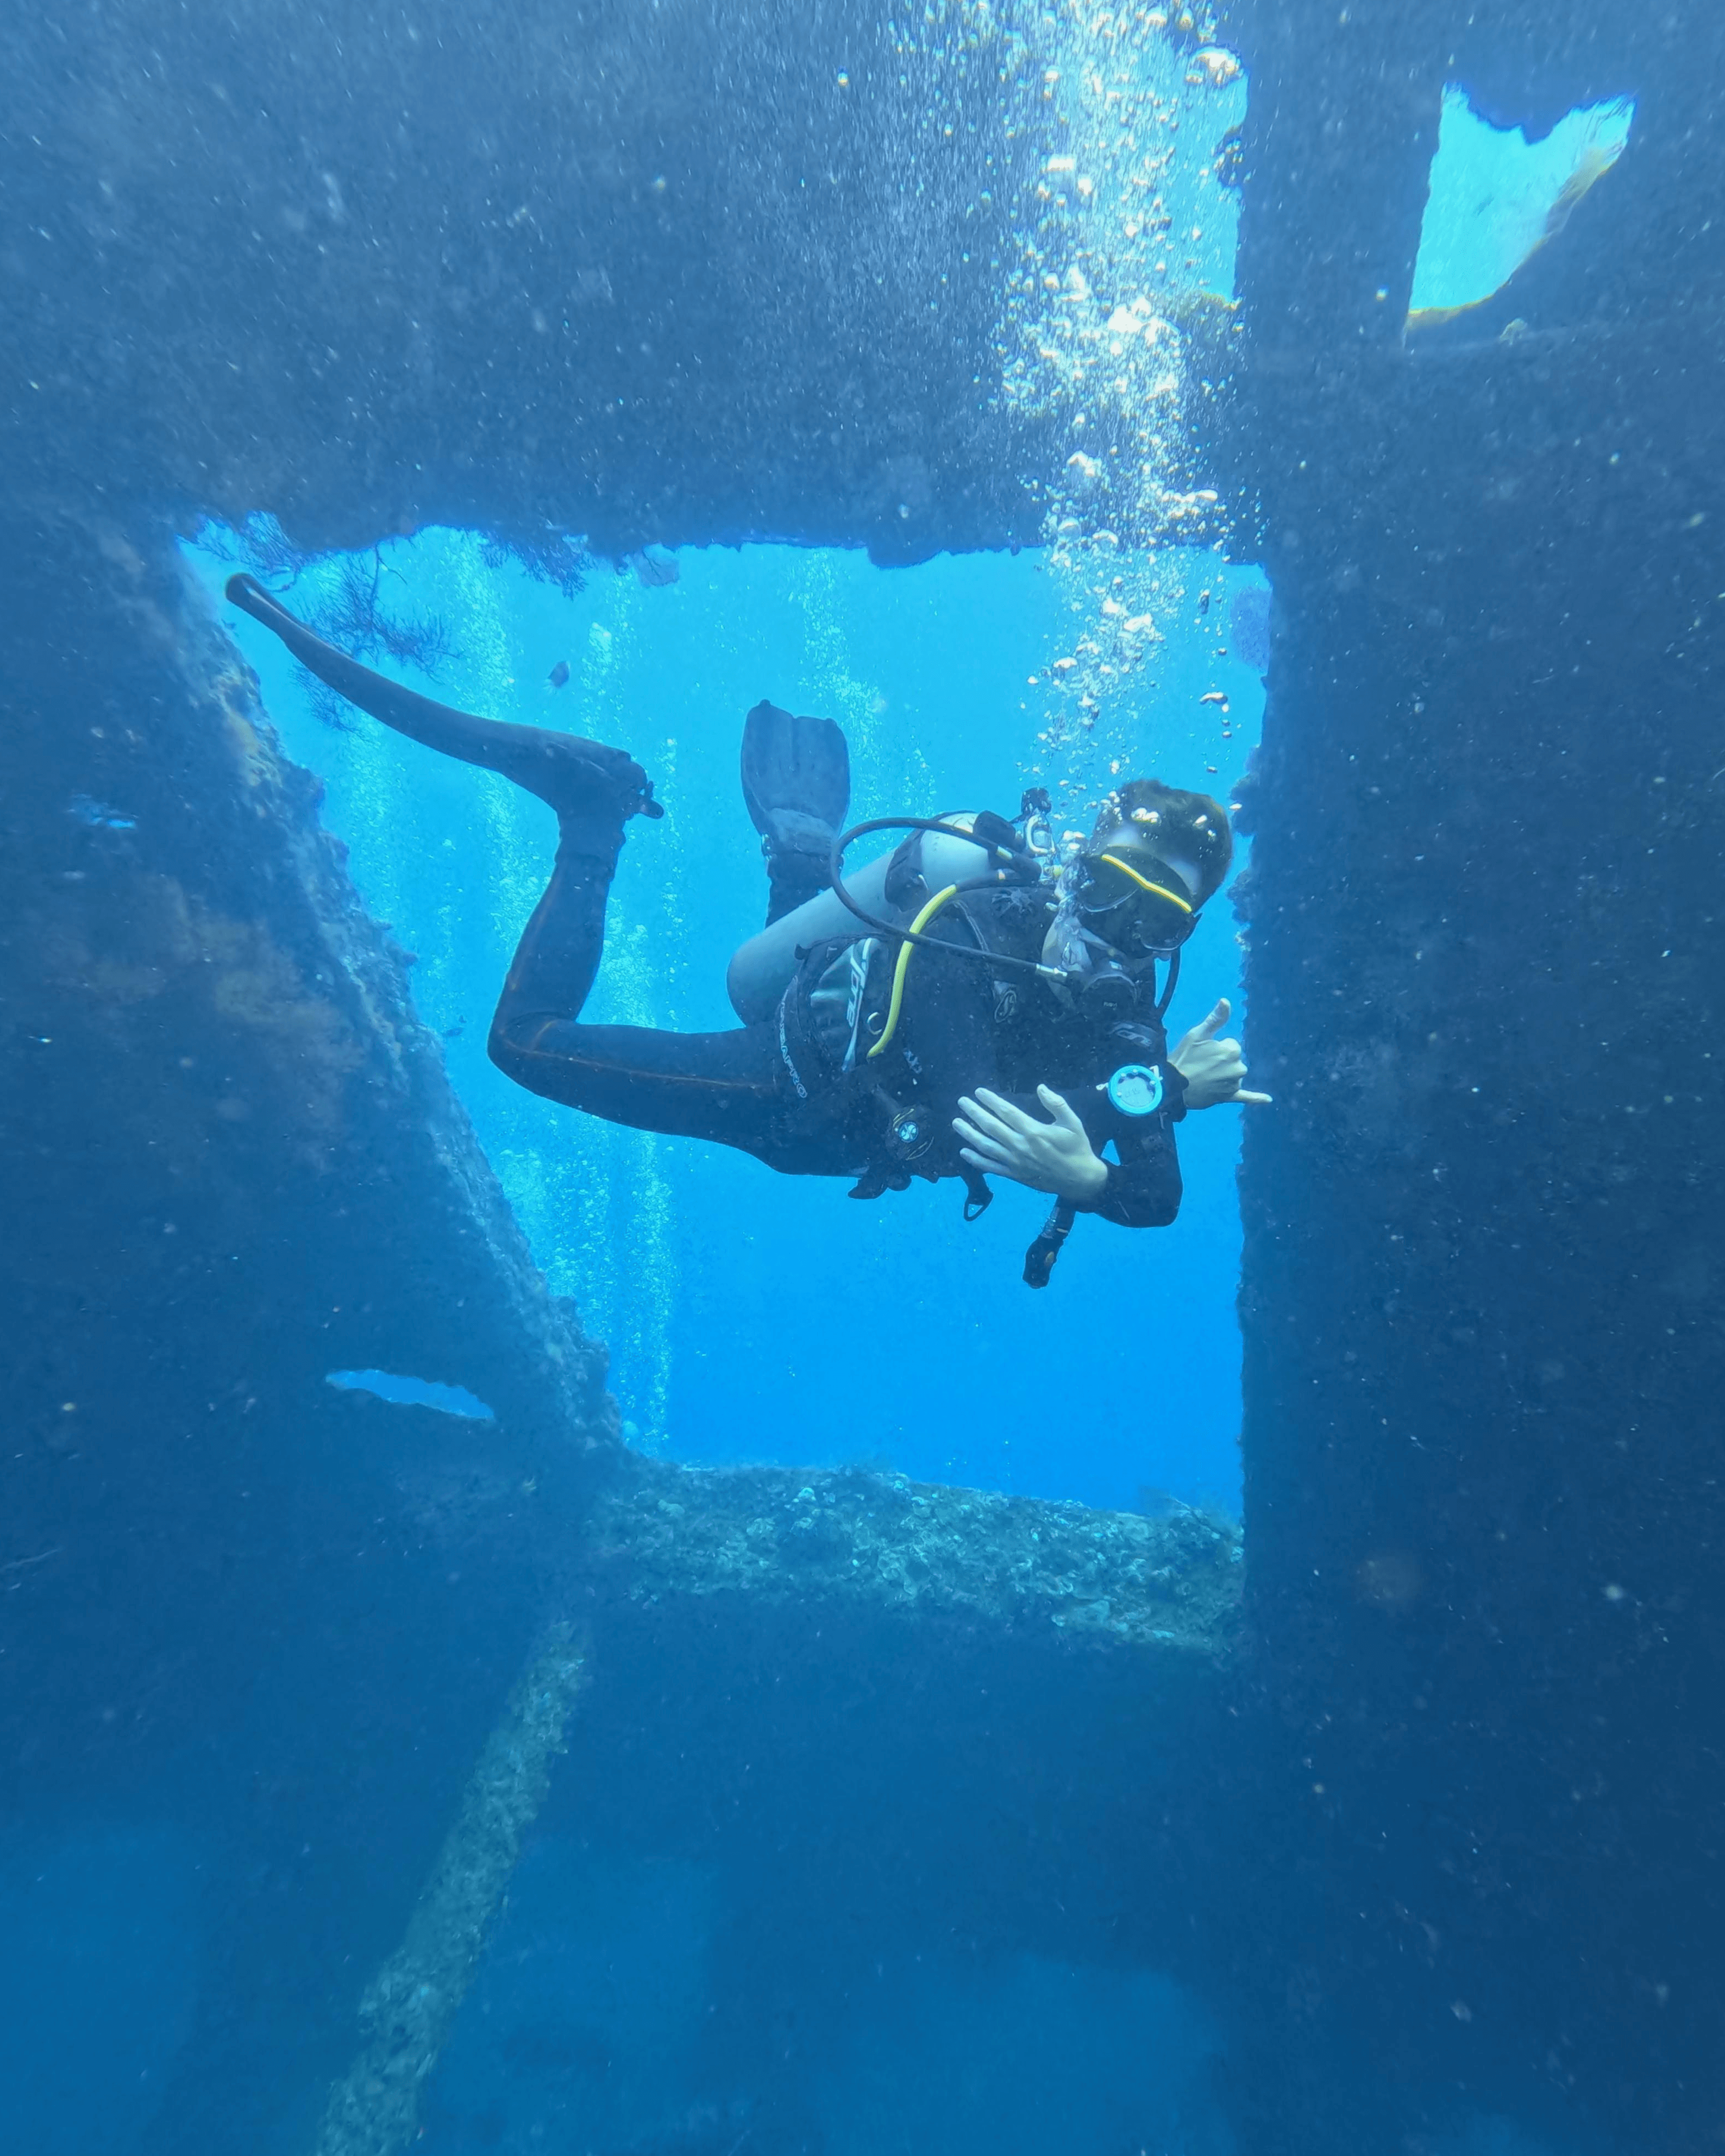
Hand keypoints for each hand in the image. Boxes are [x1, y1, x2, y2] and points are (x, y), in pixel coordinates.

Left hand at [954, 1086, 1107, 1204]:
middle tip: (961, 1102)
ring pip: (986, 1146)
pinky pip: (991, 1167)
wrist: (1081, 1180)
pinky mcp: (1015, 1175)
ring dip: (969, 1134)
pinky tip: (964, 1152)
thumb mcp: (1073, 1122)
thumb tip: (1041, 1087)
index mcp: (1034, 1131)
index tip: (978, 1092)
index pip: (1006, 1112)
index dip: (990, 1101)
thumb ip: (1056, 1103)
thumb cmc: (1078, 1148)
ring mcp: (1015, 1162)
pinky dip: (976, 1160)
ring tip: (956, 1123)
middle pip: (991, 1127)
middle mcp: (1021, 1146)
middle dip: (974, 1113)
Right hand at [1170, 998, 1271, 1108]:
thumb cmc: (1184, 1058)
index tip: (1203, 1053)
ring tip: (1206, 1077)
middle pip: (1234, 1060)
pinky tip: (1268, 1100)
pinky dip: (1257, 1098)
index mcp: (1232, 1050)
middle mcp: (1238, 1068)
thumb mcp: (1198, 1034)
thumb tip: (1226, 1001)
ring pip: (1235, 1075)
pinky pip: (1246, 1096)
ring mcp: (1234, 1084)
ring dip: (1225, 1075)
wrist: (1173, 1086)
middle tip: (1202, 1065)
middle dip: (1221, 1061)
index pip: (1231, 1045)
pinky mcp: (1229, 1096)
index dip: (1216, 1047)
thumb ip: (1216, 1018)